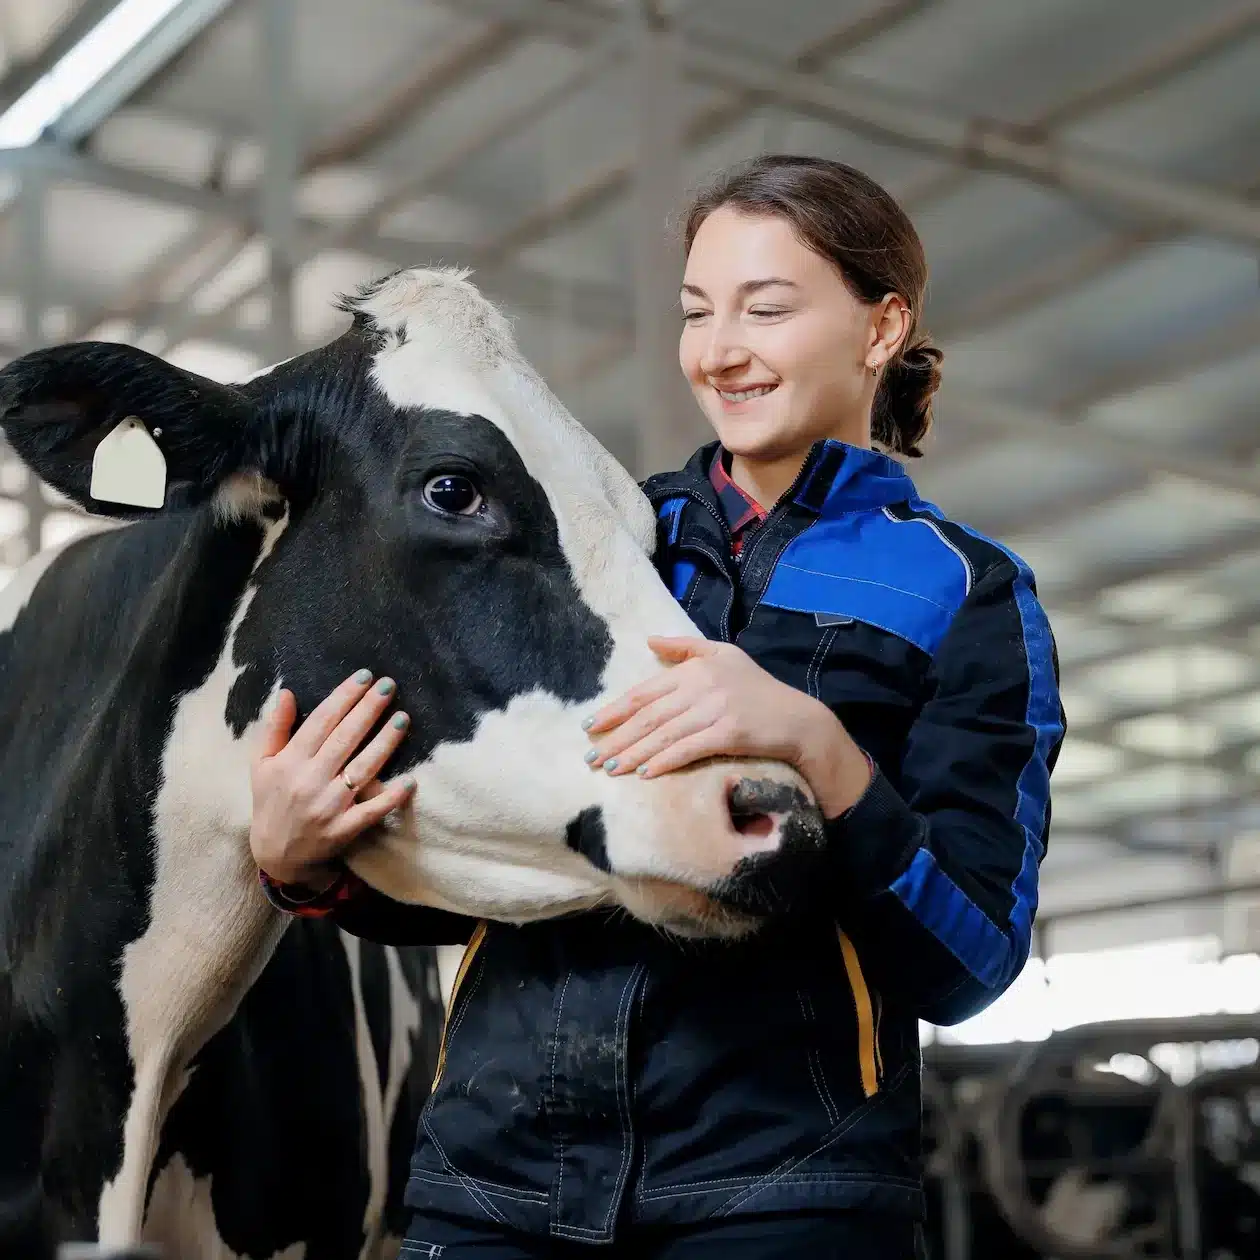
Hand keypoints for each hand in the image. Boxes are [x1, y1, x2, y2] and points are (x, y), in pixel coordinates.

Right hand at [249, 670, 416, 887]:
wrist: (275, 855)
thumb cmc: (271, 801)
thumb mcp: (261, 764)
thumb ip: (274, 728)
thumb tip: (286, 692)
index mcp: (289, 762)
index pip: (321, 721)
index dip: (343, 697)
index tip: (364, 677)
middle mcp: (309, 781)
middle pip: (345, 739)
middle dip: (368, 709)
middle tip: (389, 685)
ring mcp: (328, 806)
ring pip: (362, 769)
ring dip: (385, 743)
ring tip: (403, 718)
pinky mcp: (343, 829)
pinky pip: (371, 811)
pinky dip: (391, 797)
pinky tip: (410, 780)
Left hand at [583, 637, 870, 815]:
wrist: (798, 719)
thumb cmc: (758, 689)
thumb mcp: (724, 655)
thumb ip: (685, 647)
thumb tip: (650, 640)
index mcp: (695, 668)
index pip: (646, 691)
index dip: (615, 709)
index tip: (591, 726)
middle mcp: (702, 685)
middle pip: (649, 715)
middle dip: (616, 737)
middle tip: (590, 757)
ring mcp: (716, 709)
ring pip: (664, 734)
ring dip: (633, 753)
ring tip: (610, 768)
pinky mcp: (730, 733)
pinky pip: (689, 749)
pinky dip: (664, 761)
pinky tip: (645, 773)